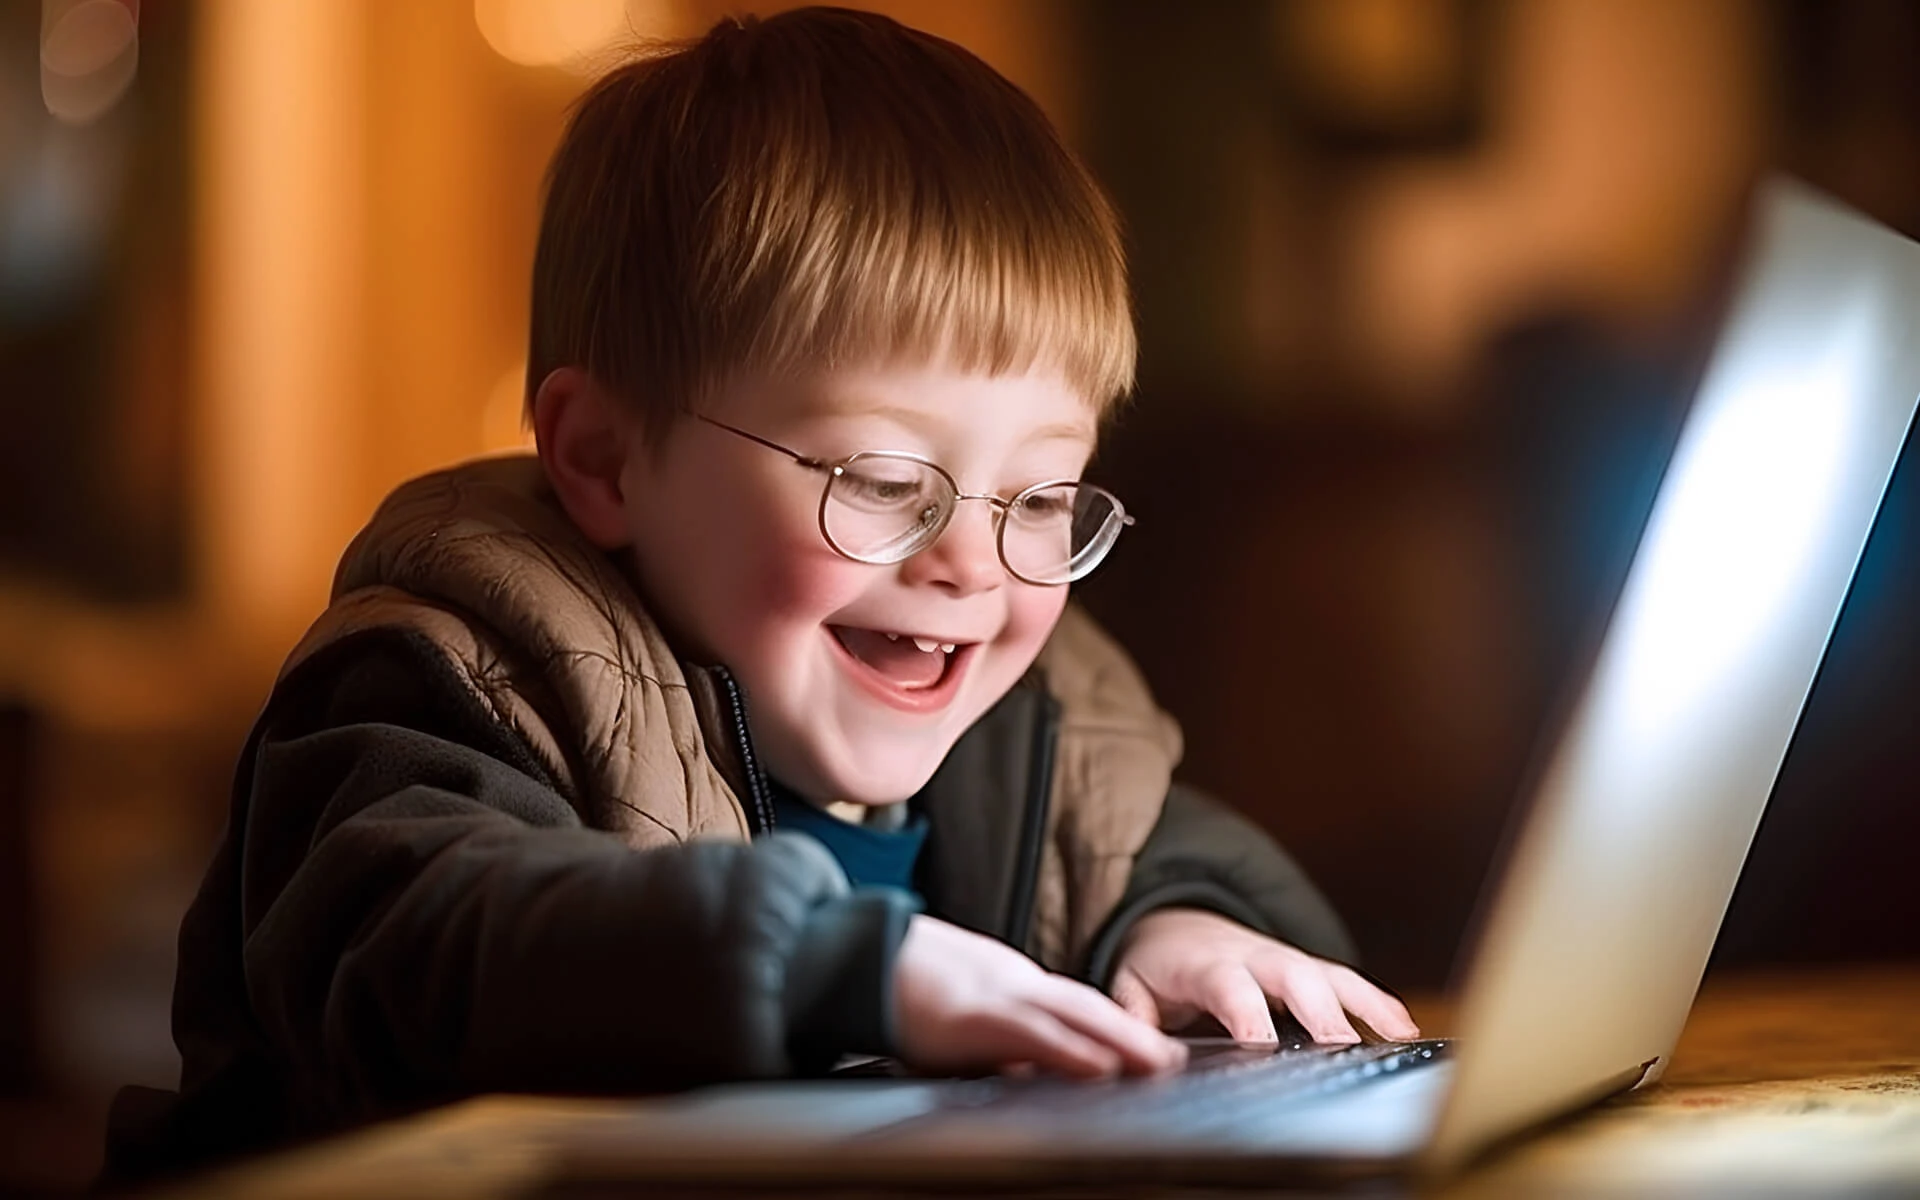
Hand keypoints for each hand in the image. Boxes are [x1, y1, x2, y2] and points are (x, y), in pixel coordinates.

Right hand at [893, 914, 1186, 1078]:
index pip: (1073, 1005)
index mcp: (1008, 983)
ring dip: (1121, 1040)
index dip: (1117, 1025)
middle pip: (1085, 1007)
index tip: (1153, 1049)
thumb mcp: (955, 1016)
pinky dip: (1069, 1048)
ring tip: (1159, 1063)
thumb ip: (993, 1042)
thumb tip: (1020, 1075)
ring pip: (1071, 1015)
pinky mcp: (969, 1015)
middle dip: (1133, 1034)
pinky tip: (1100, 1065)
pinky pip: (1030, 1033)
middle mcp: (1010, 982)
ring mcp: (992, 994)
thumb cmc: (898, 988)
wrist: (851, 955)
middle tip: (1175, 1060)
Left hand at [1109, 908, 1419, 1043]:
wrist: (1174, 920)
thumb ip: (1135, 1016)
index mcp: (1206, 964)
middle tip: (1342, 1050)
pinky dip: (1376, 1003)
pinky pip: (1345, 981)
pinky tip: (1405, 1030)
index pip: (1230, 986)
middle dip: (1319, 1011)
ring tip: (1397, 1037)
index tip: (1264, 1047)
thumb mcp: (1130, 986)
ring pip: (1328, 975)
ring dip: (1363, 1004)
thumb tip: (1139, 1052)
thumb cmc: (1156, 962)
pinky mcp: (1306, 968)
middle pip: (1292, 977)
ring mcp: (1284, 959)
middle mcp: (1252, 956)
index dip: (1248, 1014)